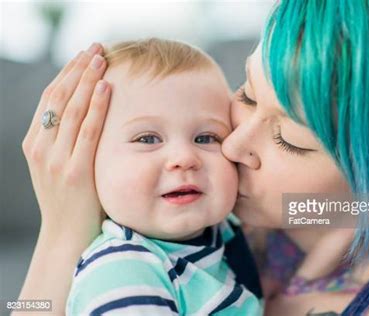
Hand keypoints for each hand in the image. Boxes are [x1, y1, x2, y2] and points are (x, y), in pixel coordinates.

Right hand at [22, 43, 109, 243]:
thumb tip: (90, 112)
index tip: (83, 55)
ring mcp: (55, 159)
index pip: (50, 99)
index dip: (67, 73)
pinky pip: (87, 130)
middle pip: (58, 98)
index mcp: (35, 143)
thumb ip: (68, 142)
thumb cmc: (72, 200)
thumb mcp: (61, 166)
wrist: (67, 236)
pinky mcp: (74, 171)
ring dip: (86, 80)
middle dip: (77, 69)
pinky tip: (106, 87)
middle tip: (95, 48)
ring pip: (71, 109)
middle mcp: (40, 147)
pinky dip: (96, 106)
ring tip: (101, 58)